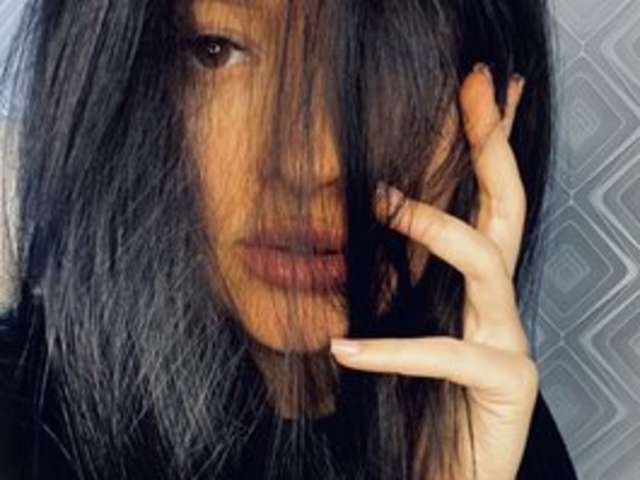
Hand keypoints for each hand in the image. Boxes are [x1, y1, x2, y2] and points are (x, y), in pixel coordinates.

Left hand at [330, 64, 534, 479]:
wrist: (442, 474)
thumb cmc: (416, 404)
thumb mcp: (400, 326)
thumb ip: (394, 282)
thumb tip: (360, 226)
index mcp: (473, 288)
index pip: (484, 199)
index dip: (484, 140)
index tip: (472, 88)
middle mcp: (498, 304)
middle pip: (506, 206)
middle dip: (492, 143)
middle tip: (478, 85)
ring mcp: (509, 341)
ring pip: (486, 262)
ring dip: (433, 226)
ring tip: (381, 199)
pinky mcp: (506, 384)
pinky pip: (445, 353)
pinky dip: (390, 349)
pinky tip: (343, 347)